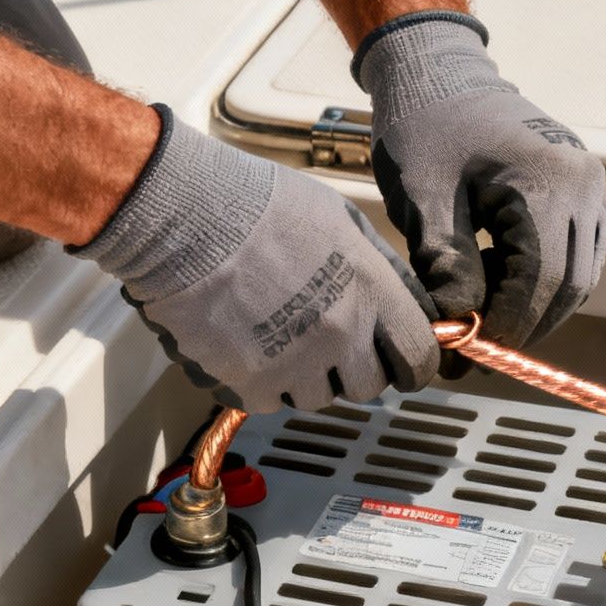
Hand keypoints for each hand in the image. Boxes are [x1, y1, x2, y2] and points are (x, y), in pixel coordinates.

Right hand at [75, 105, 441, 412]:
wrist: (187, 217)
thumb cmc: (260, 204)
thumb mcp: (342, 219)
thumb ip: (379, 267)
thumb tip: (406, 299)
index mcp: (370, 292)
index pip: (417, 356)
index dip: (412, 364)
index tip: (402, 363)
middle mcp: (340, 335)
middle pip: (368, 385)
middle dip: (355, 368)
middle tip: (330, 342)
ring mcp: (294, 364)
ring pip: (317, 397)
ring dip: (306, 376)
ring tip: (281, 335)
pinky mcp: (250, 383)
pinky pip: (270, 401)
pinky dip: (262, 383)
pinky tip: (249, 345)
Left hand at [356, 13, 605, 347]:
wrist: (443, 78)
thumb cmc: (426, 130)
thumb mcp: (423, 203)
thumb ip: (446, 269)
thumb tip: (460, 332)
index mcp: (550, 181)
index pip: (543, 280)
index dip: (510, 326)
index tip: (470, 352)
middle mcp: (586, 186)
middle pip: (569, 287)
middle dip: (523, 325)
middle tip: (474, 347)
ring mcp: (593, 191)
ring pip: (579, 279)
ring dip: (535, 307)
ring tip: (480, 306)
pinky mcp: (587, 197)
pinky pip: (578, 259)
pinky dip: (544, 283)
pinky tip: (497, 278)